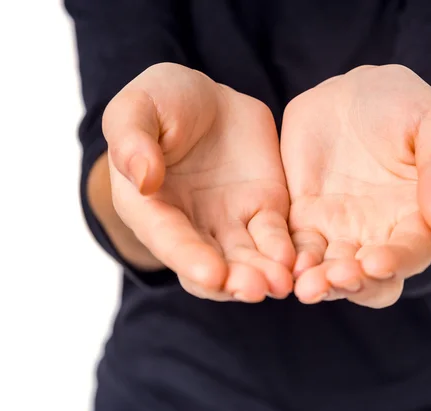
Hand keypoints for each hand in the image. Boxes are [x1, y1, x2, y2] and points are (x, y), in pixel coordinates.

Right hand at [101, 63, 294, 301]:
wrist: (207, 100)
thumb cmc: (161, 102)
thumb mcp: (137, 108)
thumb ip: (132, 141)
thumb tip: (143, 179)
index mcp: (150, 207)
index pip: (168, 239)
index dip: (189, 259)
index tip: (212, 275)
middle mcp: (190, 226)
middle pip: (211, 263)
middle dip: (233, 281)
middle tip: (255, 290)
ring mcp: (229, 222)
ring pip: (247, 258)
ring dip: (263, 274)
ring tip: (282, 283)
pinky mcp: (263, 210)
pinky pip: (276, 237)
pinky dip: (286, 252)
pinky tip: (297, 260)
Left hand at [281, 65, 430, 307]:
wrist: (354, 95)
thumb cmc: (405, 109)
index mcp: (416, 220)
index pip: (411, 253)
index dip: (396, 262)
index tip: (376, 263)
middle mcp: (378, 236)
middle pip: (368, 278)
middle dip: (352, 283)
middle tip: (333, 278)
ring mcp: (338, 232)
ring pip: (328, 271)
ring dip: (319, 282)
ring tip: (305, 284)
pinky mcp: (304, 221)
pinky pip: (295, 248)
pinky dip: (289, 262)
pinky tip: (281, 265)